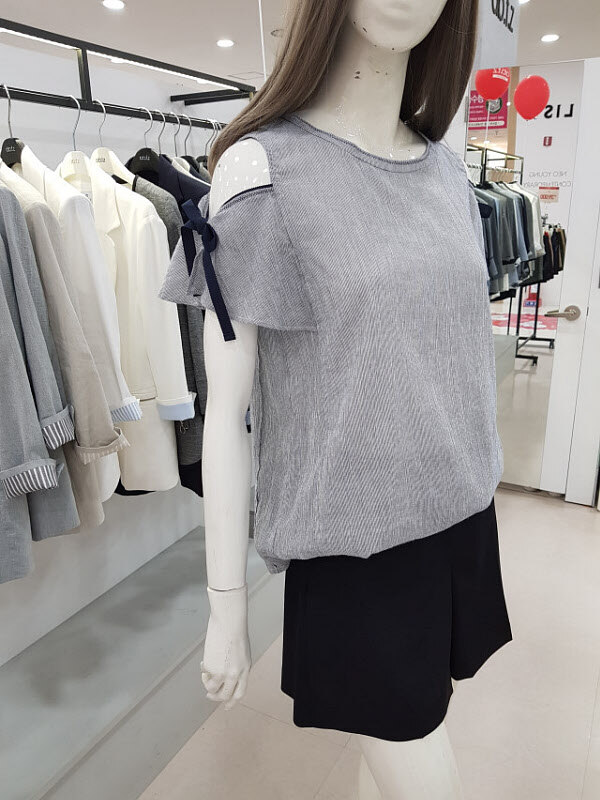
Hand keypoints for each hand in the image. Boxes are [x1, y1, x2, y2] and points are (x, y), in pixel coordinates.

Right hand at [201, 584, 250, 710]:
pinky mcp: (211, 668)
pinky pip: (205, 674)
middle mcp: (235, 674)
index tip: (227, 706)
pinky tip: (206, 660)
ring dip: (208, 683)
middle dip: (216, 698)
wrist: (229, 622)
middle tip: (210, 696)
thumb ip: (237, 667)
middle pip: (225, 695)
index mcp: (245, 670)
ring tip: (207, 673)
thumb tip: (228, 677)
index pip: (239, 693)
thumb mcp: (242, 653)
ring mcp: (222, 673)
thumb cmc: (235, 632)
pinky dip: (203, 669)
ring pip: (212, 688)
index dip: (232, 702)